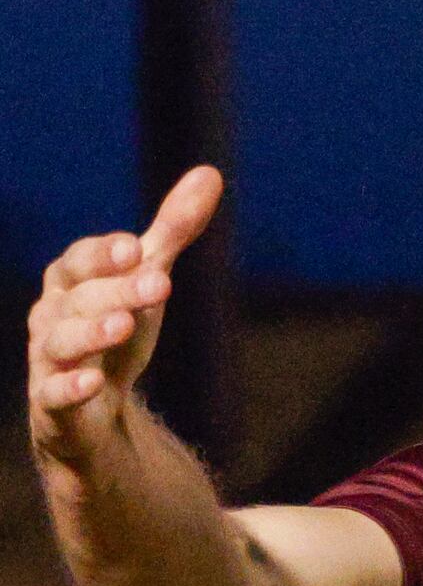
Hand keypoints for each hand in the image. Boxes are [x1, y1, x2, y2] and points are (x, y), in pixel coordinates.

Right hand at [26, 167, 220, 469]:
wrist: (92, 413)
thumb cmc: (116, 332)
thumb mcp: (146, 279)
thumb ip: (172, 231)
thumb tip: (211, 173)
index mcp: (70, 283)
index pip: (79, 261)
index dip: (102, 254)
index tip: (134, 248)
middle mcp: (52, 317)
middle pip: (79, 298)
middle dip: (115, 289)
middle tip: (158, 283)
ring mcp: (49, 362)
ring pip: (61, 343)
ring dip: (90, 332)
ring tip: (123, 325)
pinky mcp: (53, 406)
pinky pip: (53, 396)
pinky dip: (70, 389)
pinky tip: (93, 384)